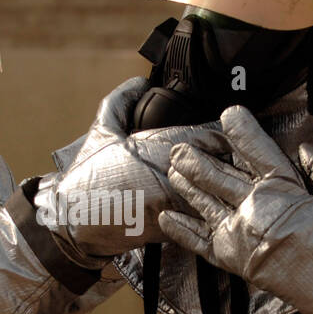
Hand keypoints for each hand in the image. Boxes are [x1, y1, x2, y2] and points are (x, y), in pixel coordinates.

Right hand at [38, 78, 223, 259]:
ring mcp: (175, 207)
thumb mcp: (101, 132)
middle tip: (239, 157)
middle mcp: (173, 178)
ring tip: (229, 183)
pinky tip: (211, 206)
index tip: (232, 129)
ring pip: (218, 194)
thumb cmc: (86, 179)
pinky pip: (203, 220)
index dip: (225, 133)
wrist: (73, 225)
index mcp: (160, 149)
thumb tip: (140, 82)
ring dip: (225, 188)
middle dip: (232, 161)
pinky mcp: (175, 231)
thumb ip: (121, 102)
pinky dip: (210, 212)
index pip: (214, 136)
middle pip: (224, 166)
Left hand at [159, 106, 312, 313]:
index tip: (228, 113)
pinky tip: (166, 218)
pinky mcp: (234, 261)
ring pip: (205, 203)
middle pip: (217, 177)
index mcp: (283, 188)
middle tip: (178, 148)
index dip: (241, 131)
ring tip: (171, 171)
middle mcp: (255, 207)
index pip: (256, 151)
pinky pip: (200, 244)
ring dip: (186, 186)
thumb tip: (305, 149)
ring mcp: (240, 234)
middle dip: (195, 160)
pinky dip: (182, 231)